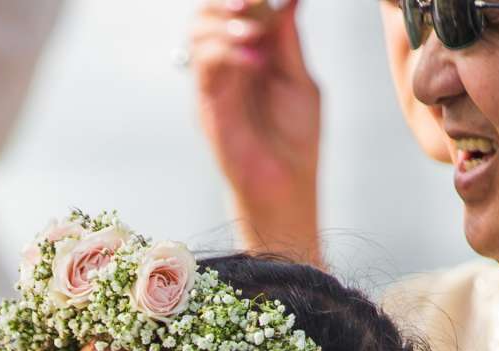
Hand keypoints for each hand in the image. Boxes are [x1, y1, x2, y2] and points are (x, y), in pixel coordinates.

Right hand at [191, 0, 322, 261]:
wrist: (284, 184)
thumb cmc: (296, 140)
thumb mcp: (300, 81)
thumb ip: (289, 42)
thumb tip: (290, 0)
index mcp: (255, 53)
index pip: (242, 9)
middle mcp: (230, 62)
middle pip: (210, 12)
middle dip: (228, 0)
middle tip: (250, 0)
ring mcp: (215, 81)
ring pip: (198, 30)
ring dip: (225, 22)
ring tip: (255, 33)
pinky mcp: (206, 102)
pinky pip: (205, 62)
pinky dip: (228, 51)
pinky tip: (255, 59)